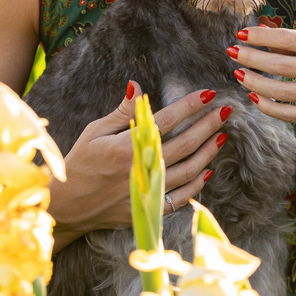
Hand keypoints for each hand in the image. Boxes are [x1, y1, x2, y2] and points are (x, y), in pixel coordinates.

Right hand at [51, 82, 226, 246]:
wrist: (68, 206)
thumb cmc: (80, 163)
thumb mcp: (94, 131)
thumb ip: (122, 112)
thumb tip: (137, 86)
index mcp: (124, 146)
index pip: (165, 120)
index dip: (189, 106)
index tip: (208, 93)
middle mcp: (139, 168)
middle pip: (184, 144)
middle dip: (208, 125)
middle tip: (226, 111)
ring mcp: (145, 191)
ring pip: (188, 171)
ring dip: (208, 152)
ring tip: (222, 136)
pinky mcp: (148, 208)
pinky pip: (182, 197)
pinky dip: (197, 184)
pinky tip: (208, 170)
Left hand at [225, 25, 295, 128]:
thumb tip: (264, 34)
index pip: (286, 39)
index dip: (260, 36)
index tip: (241, 34)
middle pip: (278, 66)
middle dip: (250, 58)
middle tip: (232, 53)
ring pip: (278, 91)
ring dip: (253, 82)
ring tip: (240, 74)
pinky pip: (285, 113)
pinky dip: (266, 105)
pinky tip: (254, 95)